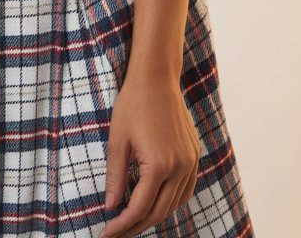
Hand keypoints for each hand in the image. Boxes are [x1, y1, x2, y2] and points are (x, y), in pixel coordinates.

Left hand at [100, 67, 199, 236]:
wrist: (156, 77)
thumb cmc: (132, 104)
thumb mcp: (117, 140)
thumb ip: (115, 176)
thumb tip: (112, 206)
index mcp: (159, 164)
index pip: (140, 208)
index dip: (122, 224)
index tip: (106, 233)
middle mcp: (180, 167)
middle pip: (159, 211)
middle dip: (136, 226)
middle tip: (117, 231)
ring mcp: (191, 161)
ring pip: (175, 204)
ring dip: (154, 216)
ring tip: (132, 220)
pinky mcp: (195, 155)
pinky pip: (186, 189)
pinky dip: (171, 202)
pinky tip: (155, 203)